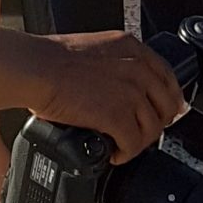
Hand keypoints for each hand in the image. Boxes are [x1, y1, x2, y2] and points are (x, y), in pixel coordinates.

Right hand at [32, 31, 185, 163]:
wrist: (35, 68)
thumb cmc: (50, 59)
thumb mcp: (94, 49)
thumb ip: (114, 64)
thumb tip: (116, 86)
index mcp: (131, 48)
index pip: (168, 78)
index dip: (167, 100)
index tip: (162, 111)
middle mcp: (137, 68)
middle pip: (166, 106)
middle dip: (156, 123)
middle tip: (141, 133)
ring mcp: (130, 93)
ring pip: (152, 128)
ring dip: (138, 141)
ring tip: (123, 145)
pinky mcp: (118, 116)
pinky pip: (134, 143)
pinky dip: (125, 153)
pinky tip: (114, 153)